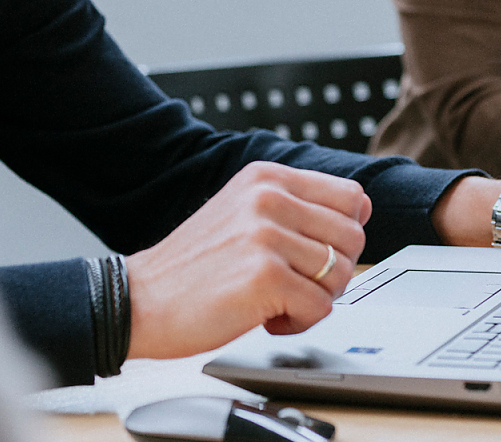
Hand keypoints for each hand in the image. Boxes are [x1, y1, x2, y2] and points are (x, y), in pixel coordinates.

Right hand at [122, 161, 368, 359]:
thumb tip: (361, 209)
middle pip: (352, 237)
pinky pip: (321, 307)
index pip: (351, 196)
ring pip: (341, 274)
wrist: (139, 300)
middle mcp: (269, 198)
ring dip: (313, 298)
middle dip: (330, 270)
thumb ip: (294, 206)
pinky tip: (264, 316)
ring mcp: (267, 235)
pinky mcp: (266, 276)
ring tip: (274, 299)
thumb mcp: (242, 212)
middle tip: (290, 282)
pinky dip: (298, 322)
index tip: (312, 253)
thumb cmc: (192, 267)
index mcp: (266, 177)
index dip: (341, 234)